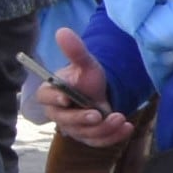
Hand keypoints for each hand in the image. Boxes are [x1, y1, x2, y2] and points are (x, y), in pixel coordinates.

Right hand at [28, 25, 135, 146]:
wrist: (101, 93)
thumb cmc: (87, 79)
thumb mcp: (86, 64)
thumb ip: (75, 51)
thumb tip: (62, 31)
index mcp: (51, 94)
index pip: (46, 97)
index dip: (54, 99)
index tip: (65, 99)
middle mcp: (58, 114)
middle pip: (65, 120)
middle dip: (82, 119)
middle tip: (99, 114)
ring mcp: (73, 128)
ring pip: (84, 134)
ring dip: (103, 129)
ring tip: (120, 118)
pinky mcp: (88, 137)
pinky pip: (98, 142)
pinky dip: (113, 137)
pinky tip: (127, 127)